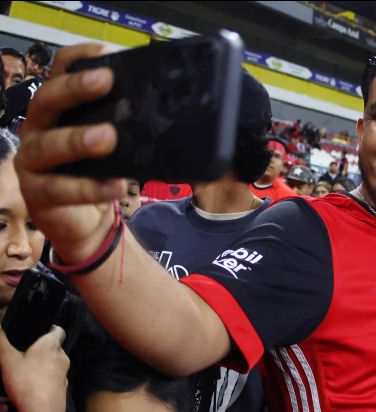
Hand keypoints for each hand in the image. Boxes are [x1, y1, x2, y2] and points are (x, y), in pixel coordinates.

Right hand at [0, 326, 68, 411]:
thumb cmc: (25, 382)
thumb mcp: (7, 360)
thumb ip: (1, 342)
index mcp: (51, 346)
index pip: (58, 331)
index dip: (51, 328)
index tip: (44, 328)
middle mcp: (62, 358)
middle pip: (55, 348)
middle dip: (44, 348)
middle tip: (28, 350)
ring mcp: (64, 374)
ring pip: (55, 364)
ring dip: (44, 364)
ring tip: (28, 367)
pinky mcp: (62, 388)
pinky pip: (54, 379)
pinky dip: (46, 378)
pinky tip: (33, 384)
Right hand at [14, 43, 124, 263]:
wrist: (87, 223)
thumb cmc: (99, 172)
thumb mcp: (115, 143)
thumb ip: (129, 123)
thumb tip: (170, 105)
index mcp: (58, 108)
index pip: (59, 70)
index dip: (80, 58)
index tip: (108, 52)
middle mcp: (39, 128)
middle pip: (48, 99)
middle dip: (76, 88)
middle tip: (106, 82)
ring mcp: (33, 161)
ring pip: (49, 146)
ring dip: (78, 139)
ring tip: (108, 137)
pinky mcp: (38, 194)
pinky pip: (61, 189)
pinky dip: (90, 188)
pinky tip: (115, 185)